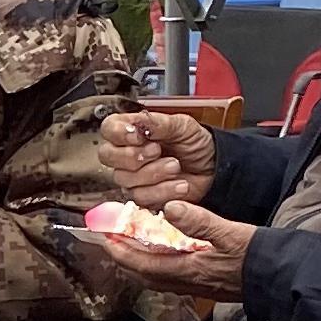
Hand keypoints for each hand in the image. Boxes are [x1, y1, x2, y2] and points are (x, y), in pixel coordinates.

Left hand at [82, 197, 254, 302]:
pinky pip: (170, 277)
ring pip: (155, 277)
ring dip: (138, 262)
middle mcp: (188, 282)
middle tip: (111, 238)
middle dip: (123, 257)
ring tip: (130, 243)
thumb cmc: (257, 255)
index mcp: (189, 270)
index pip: (142, 264)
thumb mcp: (230, 232)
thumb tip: (170, 207)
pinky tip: (161, 253)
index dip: (120, 251)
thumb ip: (199, 221)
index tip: (105, 237)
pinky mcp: (205, 285)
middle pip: (143, 274)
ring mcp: (196, 286)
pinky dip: (157, 264)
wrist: (281, 276)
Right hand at [100, 107, 215, 206]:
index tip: (138, 136)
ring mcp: (132, 177)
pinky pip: (140, 197)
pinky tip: (179, 184)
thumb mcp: (182, 125)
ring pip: (124, 179)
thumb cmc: (195, 144)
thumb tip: (135, 123)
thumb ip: (157, 123)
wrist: (213, 168)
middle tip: (157, 151)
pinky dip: (163, 190)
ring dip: (154, 173)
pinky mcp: (142, 197)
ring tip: (175, 167)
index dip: (118, 134)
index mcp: (132, 131)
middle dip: (133, 156)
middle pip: (107, 156)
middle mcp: (126, 154)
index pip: (108, 129)